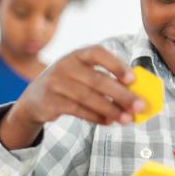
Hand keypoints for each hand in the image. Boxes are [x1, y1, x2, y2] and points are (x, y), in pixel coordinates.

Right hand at [0, 46, 141, 148]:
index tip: (133, 79)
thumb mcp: (84, 74)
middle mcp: (65, 65)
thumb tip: (136, 94)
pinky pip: (78, 110)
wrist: (34, 98)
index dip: (116, 65)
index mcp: (78, 55)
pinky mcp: (50, 101)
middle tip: (140, 107)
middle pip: (98, 80)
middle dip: (122, 95)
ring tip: (127, 119)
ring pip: (89, 98)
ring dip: (111, 110)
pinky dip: (96, 117)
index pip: (97, 53)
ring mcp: (55, 83)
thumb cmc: (71, 83)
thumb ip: (106, 79)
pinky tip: (110, 122)